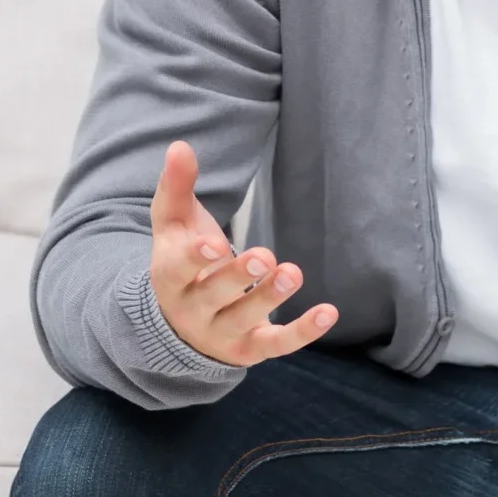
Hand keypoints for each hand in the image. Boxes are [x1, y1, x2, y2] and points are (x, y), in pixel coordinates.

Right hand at [150, 139, 337, 365]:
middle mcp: (192, 311)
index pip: (177, 271)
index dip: (194, 260)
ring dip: (268, 298)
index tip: (214, 244)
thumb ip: (176, 187)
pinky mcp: (250, 349)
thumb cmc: (181, 261)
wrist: (180, 324)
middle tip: (264, 255)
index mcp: (169, 279)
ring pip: (244, 320)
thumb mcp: (173, 224)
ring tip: (292, 273)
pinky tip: (328, 312)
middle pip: (213, 296)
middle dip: (237, 277)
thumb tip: (180, 147)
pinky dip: (302, 332)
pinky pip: (276, 345)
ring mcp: (221, 334)